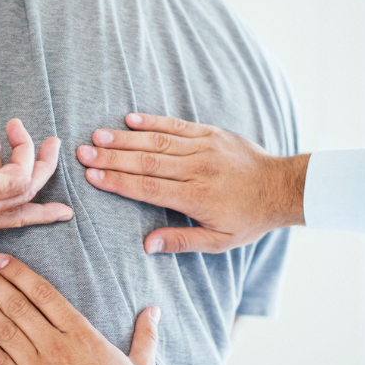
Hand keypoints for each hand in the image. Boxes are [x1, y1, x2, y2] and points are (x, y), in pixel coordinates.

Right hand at [76, 113, 308, 253]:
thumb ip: (181, 242)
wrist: (282, 187)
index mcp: (196, 197)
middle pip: (146, 161)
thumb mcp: (219, 241)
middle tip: (82, 153)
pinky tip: (129, 119)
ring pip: (157, 140)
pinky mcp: (210, 133)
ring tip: (97, 136)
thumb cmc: (249, 218)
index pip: (148, 188)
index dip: (118, 182)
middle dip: (111, 157)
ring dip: (124, 138)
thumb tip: (146, 245)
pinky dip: (152, 121)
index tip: (92, 177)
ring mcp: (204, 147)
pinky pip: (177, 125)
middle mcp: (197, 169)